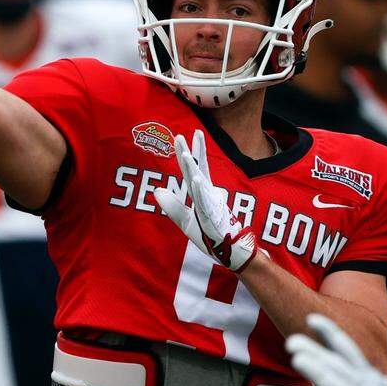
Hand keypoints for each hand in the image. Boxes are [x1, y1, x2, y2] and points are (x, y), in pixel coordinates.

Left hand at [153, 130, 258, 271]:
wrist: (230, 251)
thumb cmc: (209, 234)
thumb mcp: (184, 220)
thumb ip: (172, 206)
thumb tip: (157, 189)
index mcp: (201, 193)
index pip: (193, 169)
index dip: (188, 153)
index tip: (182, 137)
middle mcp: (207, 194)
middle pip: (196, 170)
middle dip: (190, 152)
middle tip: (182, 135)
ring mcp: (210, 204)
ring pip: (200, 182)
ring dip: (192, 168)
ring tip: (184, 153)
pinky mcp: (213, 215)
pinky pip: (205, 201)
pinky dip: (202, 190)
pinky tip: (196, 179)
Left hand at [286, 314, 386, 385]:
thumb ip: (349, 375)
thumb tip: (318, 358)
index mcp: (369, 376)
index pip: (347, 349)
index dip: (329, 332)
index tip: (311, 319)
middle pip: (336, 364)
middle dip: (313, 351)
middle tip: (291, 342)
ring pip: (334, 383)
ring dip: (315, 369)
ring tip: (297, 359)